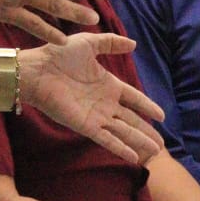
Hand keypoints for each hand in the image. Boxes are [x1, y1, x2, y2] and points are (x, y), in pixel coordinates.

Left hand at [19, 33, 164, 163]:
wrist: (38, 70)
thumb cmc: (59, 54)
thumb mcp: (89, 43)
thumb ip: (111, 43)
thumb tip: (134, 44)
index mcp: (107, 84)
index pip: (133, 98)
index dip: (147, 106)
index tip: (161, 116)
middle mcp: (104, 103)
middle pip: (131, 120)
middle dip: (146, 131)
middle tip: (162, 144)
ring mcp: (96, 116)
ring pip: (123, 132)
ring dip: (139, 141)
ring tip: (156, 151)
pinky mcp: (85, 126)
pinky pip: (107, 140)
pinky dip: (121, 148)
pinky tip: (134, 158)